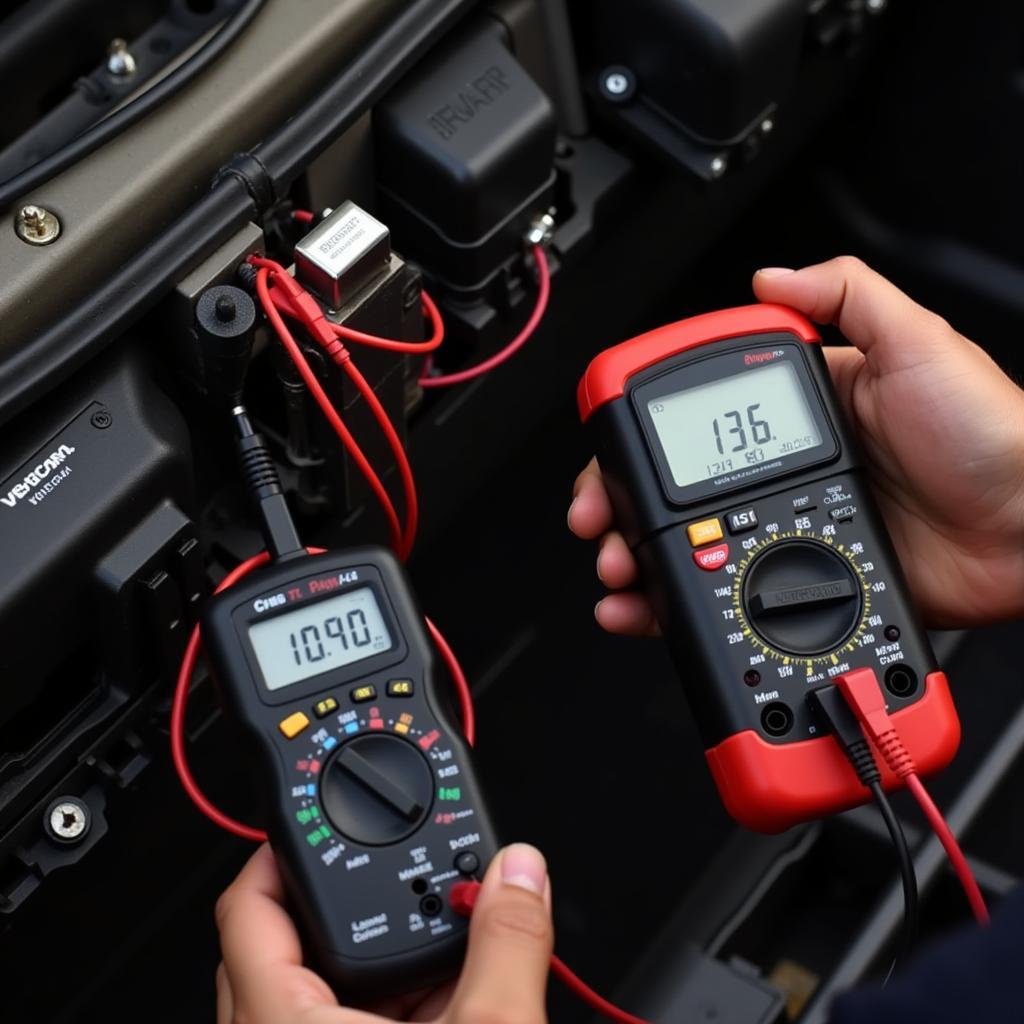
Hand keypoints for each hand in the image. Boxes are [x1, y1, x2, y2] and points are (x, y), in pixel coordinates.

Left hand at [215, 843, 551, 1022]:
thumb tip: (520, 874)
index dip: (279, 848)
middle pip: (282, 942)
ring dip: (382, 954)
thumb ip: (507, 947)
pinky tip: (451, 996)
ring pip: (320, 991)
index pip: (246, 909)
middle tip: (391, 870)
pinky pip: (354, 1023)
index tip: (320, 819)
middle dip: (347, 899)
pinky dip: (400, 1001)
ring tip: (435, 930)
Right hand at [569, 256, 1023, 630]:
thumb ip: (847, 296)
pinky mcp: (809, 584)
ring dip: (638, 561)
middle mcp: (788, 471)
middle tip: (598, 522)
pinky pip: (730, 598)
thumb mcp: (919, 343)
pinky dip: (680, 607)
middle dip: (621, 506)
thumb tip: (772, 276)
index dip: (643, 438)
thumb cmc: (990, 435)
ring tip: (618, 571)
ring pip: (692, 548)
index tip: (610, 456)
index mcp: (805, 412)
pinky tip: (651, 610)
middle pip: (678, 490)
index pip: (699, 419)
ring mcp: (794, 531)